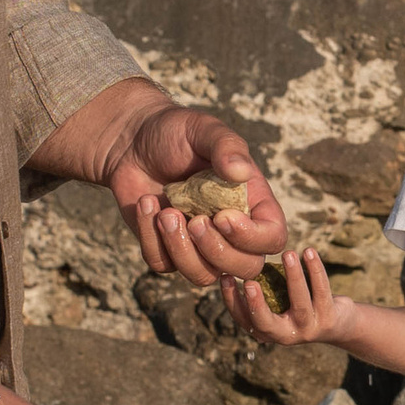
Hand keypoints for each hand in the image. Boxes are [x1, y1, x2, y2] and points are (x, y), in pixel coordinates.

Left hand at [103, 101, 287, 285]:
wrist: (132, 141)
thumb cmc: (176, 132)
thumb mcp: (203, 129)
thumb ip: (226, 146)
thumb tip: (240, 171)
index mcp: (252, 202)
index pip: (272, 238)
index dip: (253, 238)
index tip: (222, 215)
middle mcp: (231, 230)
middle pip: (245, 268)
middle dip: (218, 251)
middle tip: (195, 220)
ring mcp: (198, 244)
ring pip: (203, 276)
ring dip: (181, 250)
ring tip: (165, 212)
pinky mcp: (166, 249)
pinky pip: (164, 265)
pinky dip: (152, 239)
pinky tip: (147, 204)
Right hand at [219, 245, 350, 349]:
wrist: (338, 326)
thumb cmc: (298, 306)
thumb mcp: (277, 304)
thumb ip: (261, 291)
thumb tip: (234, 259)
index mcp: (267, 331)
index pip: (243, 319)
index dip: (231, 300)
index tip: (225, 277)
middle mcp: (285, 335)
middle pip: (265, 323)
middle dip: (256, 303)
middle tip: (249, 281)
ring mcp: (308, 328)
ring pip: (300, 302)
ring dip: (294, 276)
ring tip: (288, 253)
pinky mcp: (329, 319)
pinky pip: (322, 291)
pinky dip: (316, 270)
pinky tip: (309, 251)